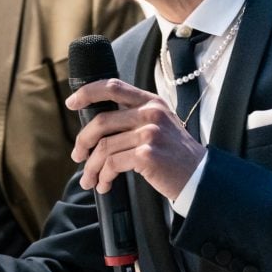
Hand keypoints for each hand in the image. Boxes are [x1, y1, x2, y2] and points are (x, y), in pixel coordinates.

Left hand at [65, 78, 205, 200]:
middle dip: (83, 141)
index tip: (71, 102)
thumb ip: (134, 117)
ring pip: (104, 147)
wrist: (199, 176)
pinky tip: (104, 184)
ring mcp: (149, 133)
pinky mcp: (147, 155)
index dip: (88, 92)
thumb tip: (97, 127)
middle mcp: (150, 113)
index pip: (113, 87)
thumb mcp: (160, 124)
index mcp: (151, 102)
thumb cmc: (175, 154)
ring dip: (92, 167)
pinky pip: (112, 164)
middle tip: (78, 155)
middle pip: (101, 121)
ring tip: (90, 179)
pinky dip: (104, 176)